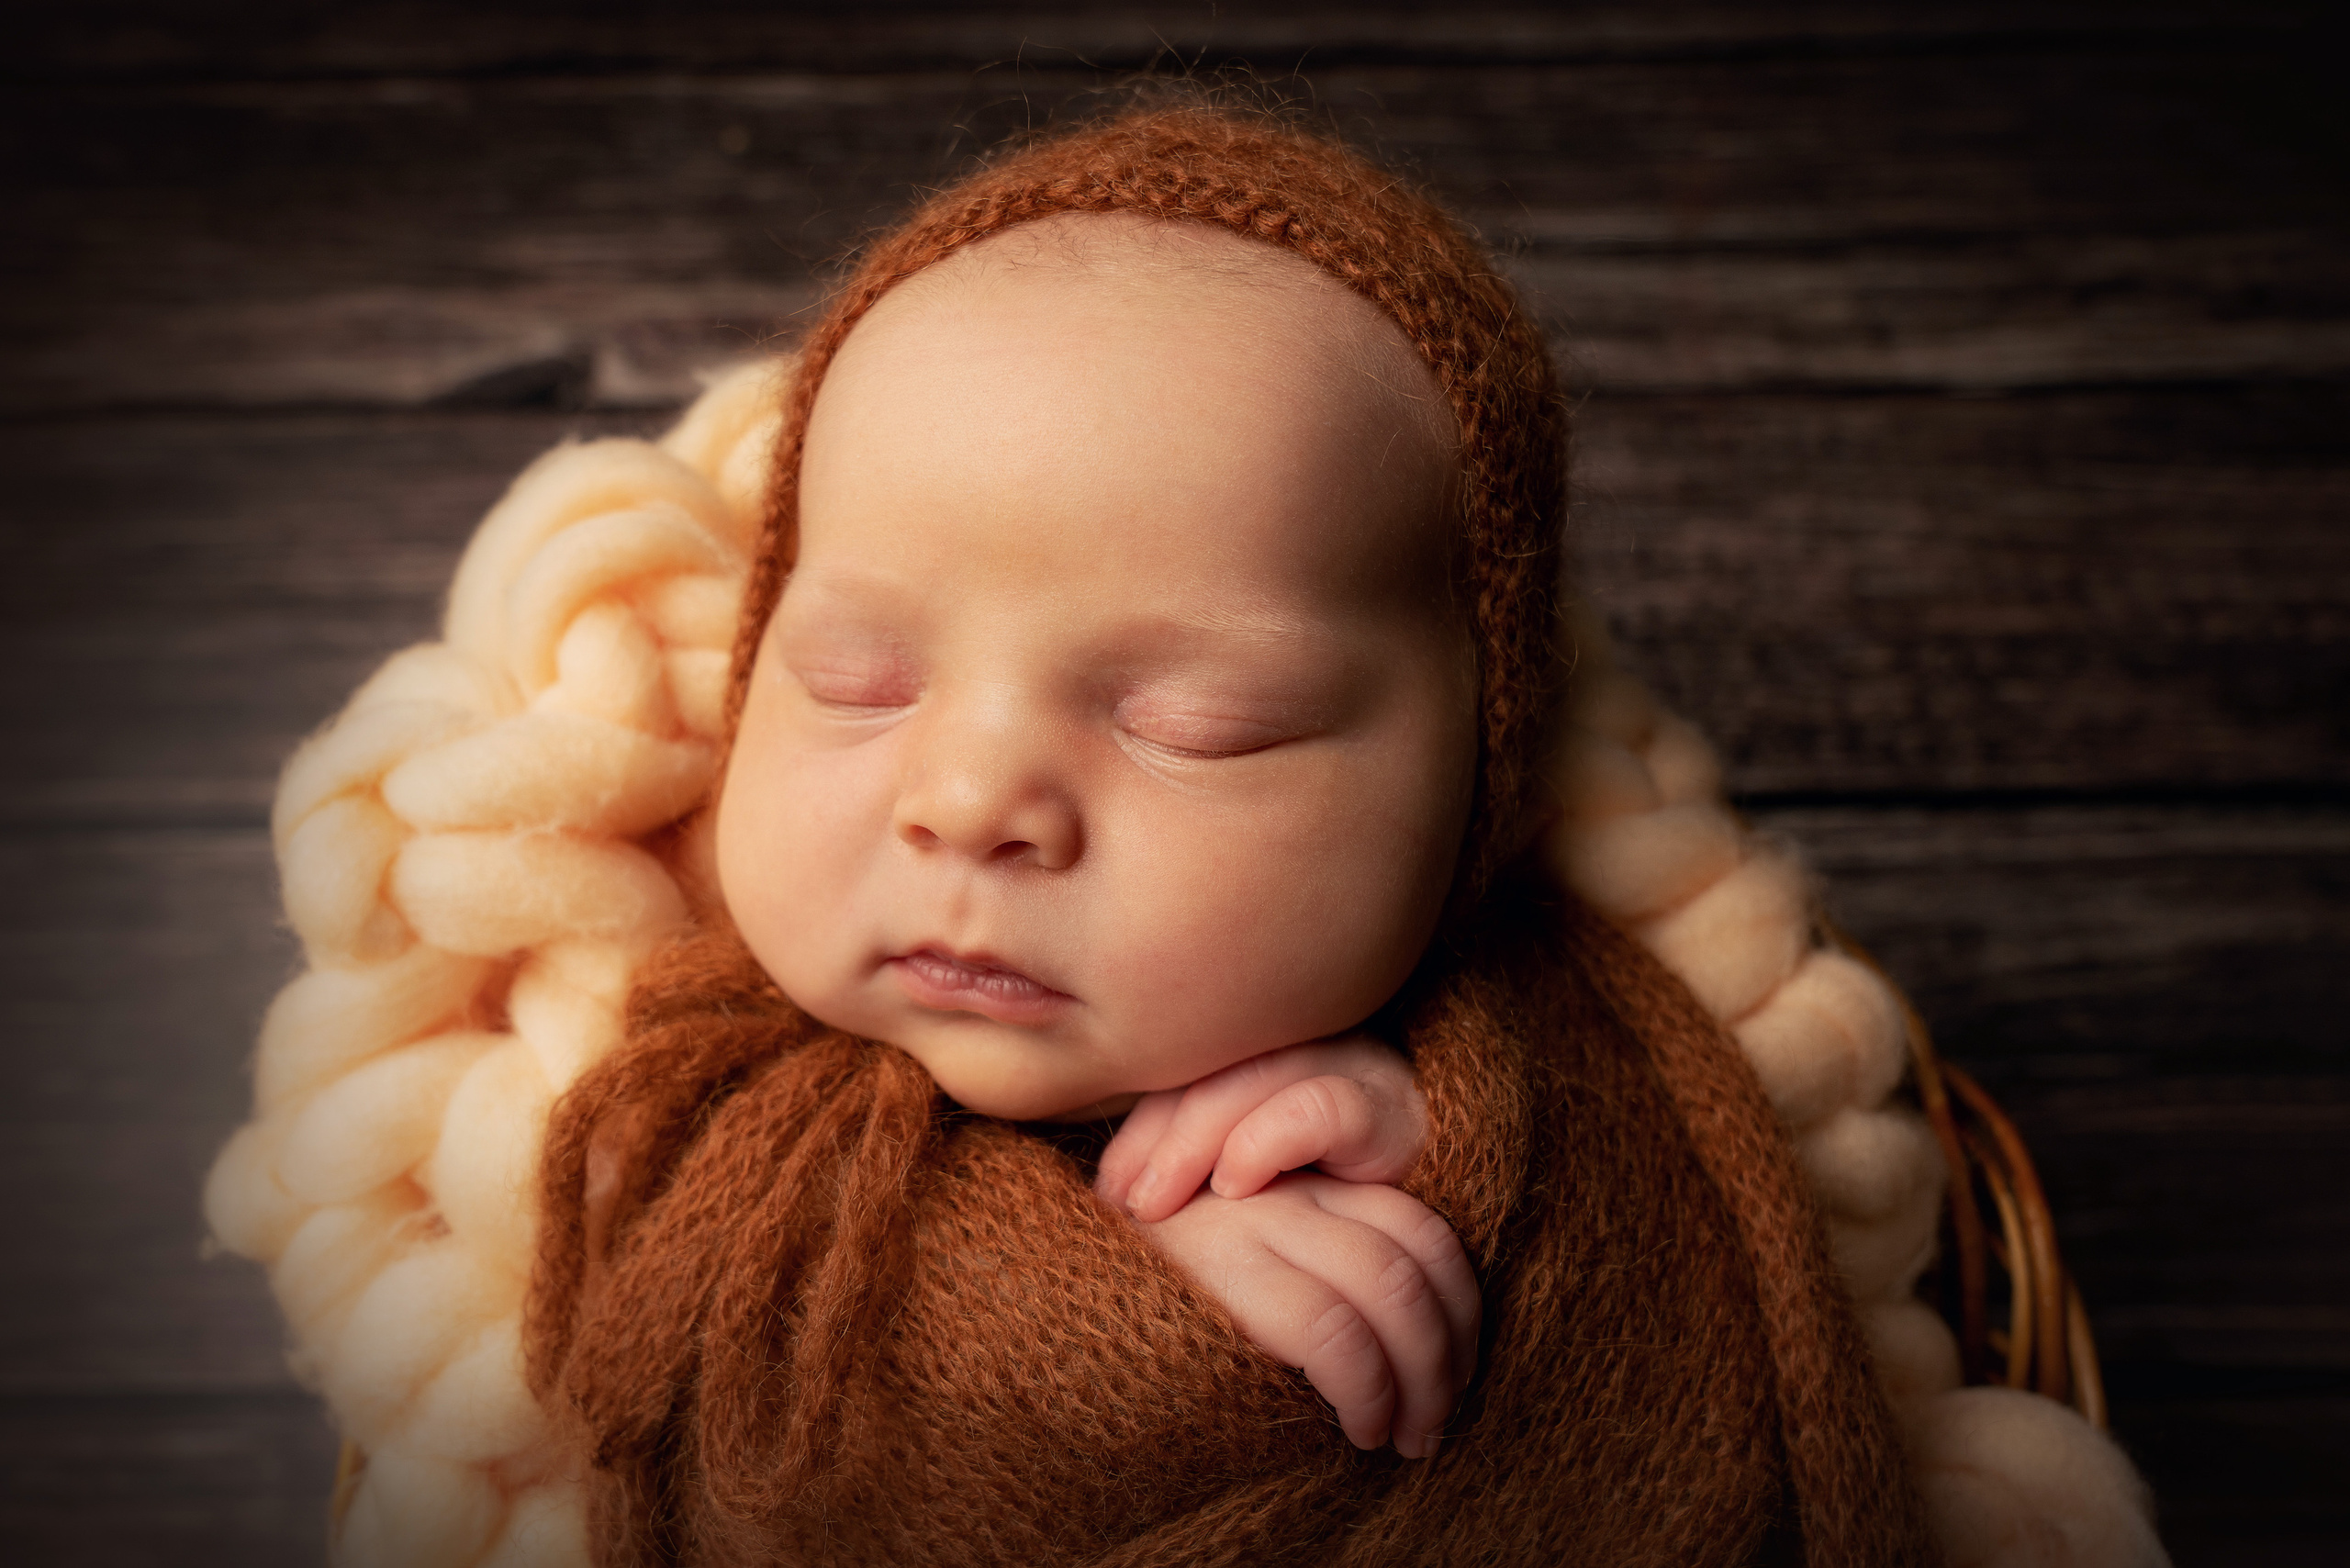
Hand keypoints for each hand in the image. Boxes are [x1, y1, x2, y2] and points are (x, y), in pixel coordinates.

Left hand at [1094, 1034, 1425, 1223]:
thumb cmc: (1316, 1210)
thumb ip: (1180, 1162)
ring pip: (1258, 1074)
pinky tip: (1236, 1184)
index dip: (1139, 1125)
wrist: (1415, 1253)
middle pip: (1217, 1060)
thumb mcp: (1236, 1183)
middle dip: (1160, 1135)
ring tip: (1160, 1201)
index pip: (1187, 1063)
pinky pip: (1322, 1107)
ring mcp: (1353, 1064)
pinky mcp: (1392, 1111)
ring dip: (1197, 1140)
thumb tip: (1104, 1189)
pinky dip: (1268, 1141)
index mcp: (1266, 1047)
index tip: (1109, 1190)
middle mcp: (1309, 1039)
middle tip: (1129, 1202)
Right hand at [1133, 1171, 1478, 1457]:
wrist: (1034, 1293)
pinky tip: (1361, 1426)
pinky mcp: (1224, 1271)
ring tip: (1408, 1435)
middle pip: (1418, 1253)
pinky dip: (1370, 1389)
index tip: (1456, 1371)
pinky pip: (1336, 1332)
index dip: (1460, 1306)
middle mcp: (1283, 1184)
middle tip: (1440, 1418)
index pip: (1420, 1225)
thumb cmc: (1142, 1300)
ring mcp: (1252, 1220)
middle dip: (1451, 1349)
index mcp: (1298, 1177)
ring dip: (1422, 1379)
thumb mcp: (1235, 1263)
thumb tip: (1406, 1342)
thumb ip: (1307, 1263)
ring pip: (1391, 1288)